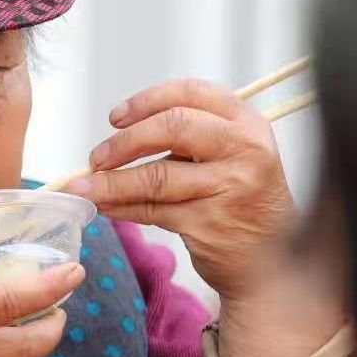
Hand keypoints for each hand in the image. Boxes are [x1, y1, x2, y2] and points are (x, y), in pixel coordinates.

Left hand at [69, 79, 296, 299]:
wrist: (272, 262)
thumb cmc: (241, 203)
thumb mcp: (230, 157)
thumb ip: (189, 139)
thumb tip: (118, 137)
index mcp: (248, 125)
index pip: (192, 94)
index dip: (146, 101)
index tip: (116, 117)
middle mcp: (245, 151)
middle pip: (172, 127)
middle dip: (124, 142)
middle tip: (96, 157)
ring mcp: (230, 187)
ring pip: (156, 176)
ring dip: (110, 182)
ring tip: (84, 187)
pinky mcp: (209, 224)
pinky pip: (152, 211)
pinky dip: (121, 208)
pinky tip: (105, 207)